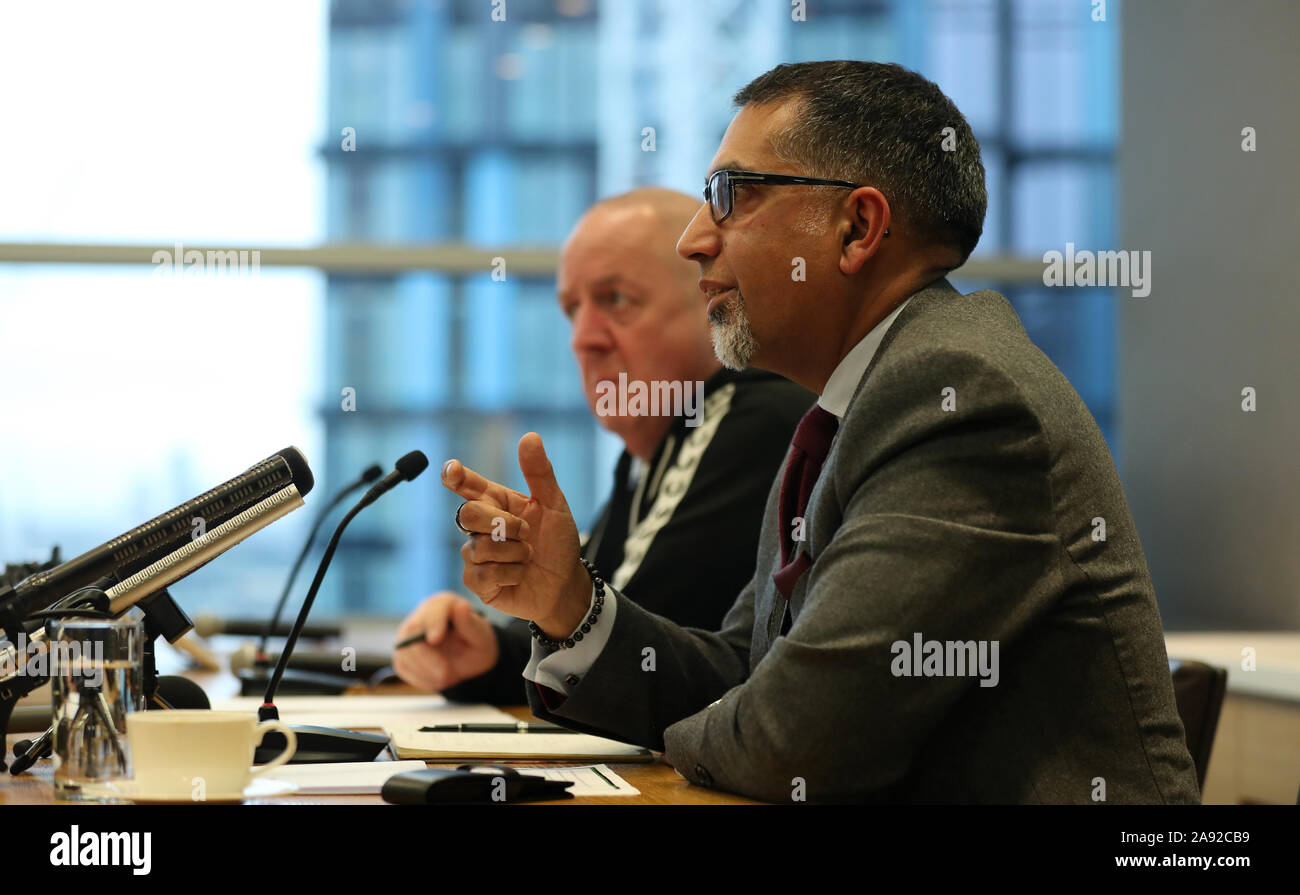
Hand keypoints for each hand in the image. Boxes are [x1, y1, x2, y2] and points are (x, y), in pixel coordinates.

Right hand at [391, 592, 499, 692]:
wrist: (469, 661)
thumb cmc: (476, 643)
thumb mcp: (480, 636)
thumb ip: (469, 623)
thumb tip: (461, 606)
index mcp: (443, 604)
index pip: (433, 609)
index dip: (432, 623)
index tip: (435, 639)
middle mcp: (421, 616)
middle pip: (411, 632)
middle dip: (428, 657)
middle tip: (447, 676)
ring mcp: (408, 635)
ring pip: (405, 652)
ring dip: (427, 671)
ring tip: (450, 678)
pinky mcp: (402, 654)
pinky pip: (403, 667)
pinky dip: (422, 678)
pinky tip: (439, 679)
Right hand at [441, 433, 590, 637]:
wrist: (566, 583)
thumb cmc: (557, 542)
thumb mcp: (555, 505)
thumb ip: (540, 473)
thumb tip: (530, 436)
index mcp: (496, 503)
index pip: (467, 485)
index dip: (455, 476)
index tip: (452, 471)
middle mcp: (481, 527)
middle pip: (467, 514)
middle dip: (501, 523)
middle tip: (526, 532)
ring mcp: (476, 554)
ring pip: (478, 547)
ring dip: (513, 552)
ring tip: (528, 556)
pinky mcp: (478, 582)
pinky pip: (481, 573)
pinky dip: (509, 574)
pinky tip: (519, 575)